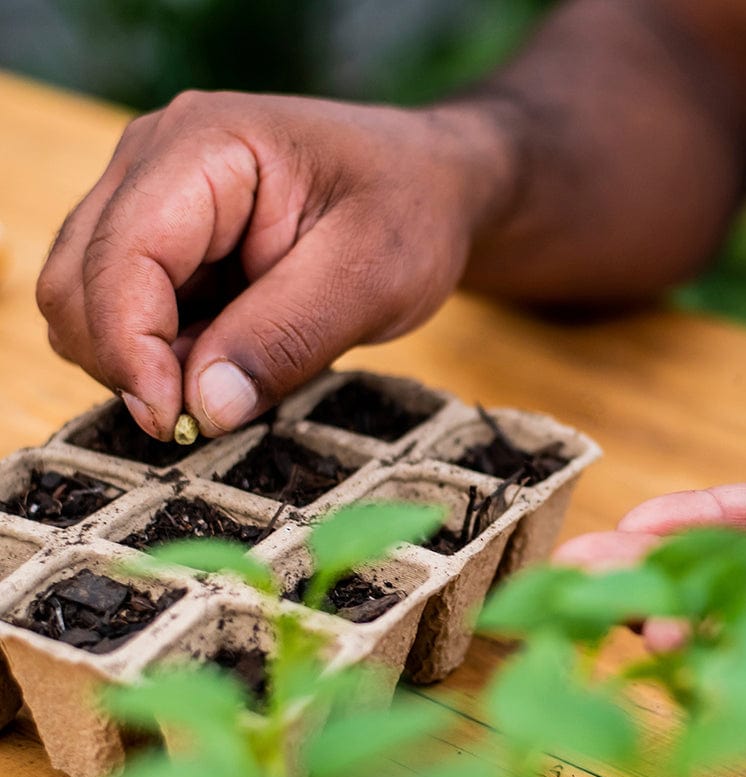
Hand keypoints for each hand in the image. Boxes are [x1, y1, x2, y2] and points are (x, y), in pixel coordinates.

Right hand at [37, 91, 509, 438]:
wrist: (429, 185)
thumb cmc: (408, 213)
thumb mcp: (369, 280)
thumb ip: (285, 340)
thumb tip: (203, 410)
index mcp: (203, 148)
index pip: (119, 259)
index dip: (131, 352)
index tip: (178, 422)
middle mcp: (153, 163)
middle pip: (78, 284)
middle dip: (130, 364)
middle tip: (213, 410)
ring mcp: (149, 200)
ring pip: (89, 305)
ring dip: (145, 364)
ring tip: (237, 374)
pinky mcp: (162, 241)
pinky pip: (127, 314)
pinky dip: (162, 357)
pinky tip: (228, 360)